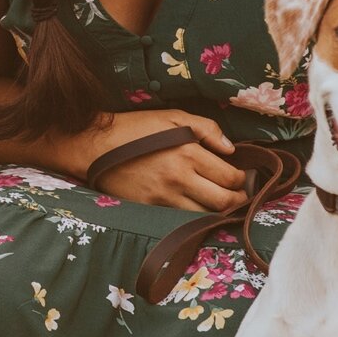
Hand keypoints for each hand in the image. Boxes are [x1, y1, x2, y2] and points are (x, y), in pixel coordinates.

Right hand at [76, 108, 247, 213]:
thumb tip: (231, 148)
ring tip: (221, 204)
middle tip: (239, 196)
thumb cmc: (136, 128)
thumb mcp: (173, 117)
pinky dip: (194, 217)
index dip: (241, 179)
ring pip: (205, 215)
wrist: (96, 145)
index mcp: (188, 152)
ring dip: (219, 212)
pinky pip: (181, 219)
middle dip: (238, 200)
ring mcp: (164, 197)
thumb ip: (206, 128)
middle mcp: (179, 177)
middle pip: (223, 201)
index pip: (230, 176)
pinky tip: (196, 208)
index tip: (241, 177)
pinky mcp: (150, 209)